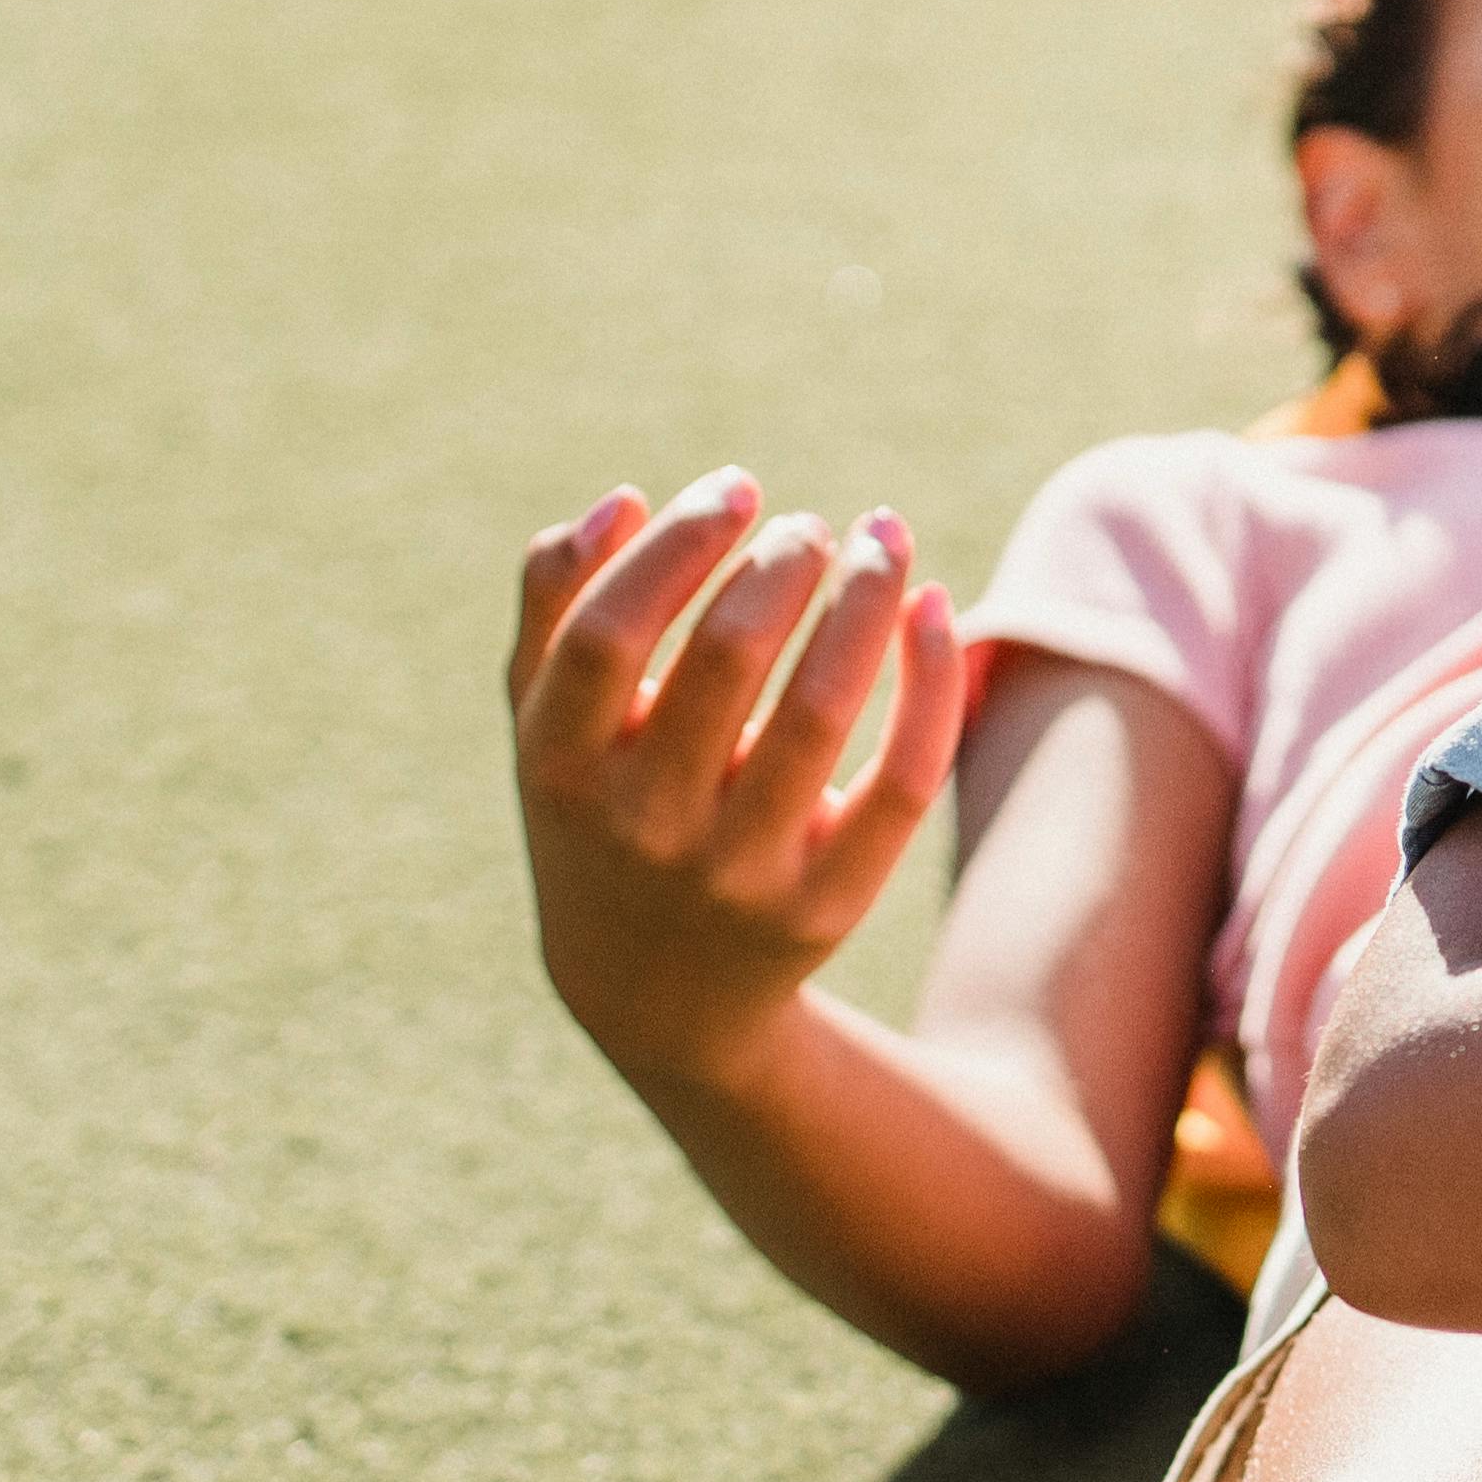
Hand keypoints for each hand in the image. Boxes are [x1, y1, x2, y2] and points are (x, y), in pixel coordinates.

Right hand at [508, 472, 961, 1087]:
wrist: (657, 993)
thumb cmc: (601, 810)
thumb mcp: (547, 725)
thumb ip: (554, 607)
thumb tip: (623, 501)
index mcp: (561, 766)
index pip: (610, 635)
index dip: (681, 545)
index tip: (739, 488)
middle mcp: (647, 823)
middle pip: (727, 658)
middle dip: (785, 563)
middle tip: (812, 528)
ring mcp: (740, 870)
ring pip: (822, 710)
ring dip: (865, 602)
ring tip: (882, 541)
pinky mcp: (830, 903)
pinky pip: (901, 781)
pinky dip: (930, 684)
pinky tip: (934, 611)